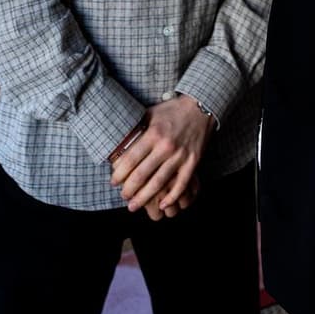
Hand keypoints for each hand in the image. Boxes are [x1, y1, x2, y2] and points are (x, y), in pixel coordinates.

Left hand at [110, 95, 214, 212]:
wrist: (200, 107)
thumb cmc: (172, 110)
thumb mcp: (151, 114)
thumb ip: (137, 127)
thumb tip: (118, 139)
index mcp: (153, 134)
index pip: (131, 159)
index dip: (120, 173)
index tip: (114, 182)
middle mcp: (165, 146)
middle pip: (142, 174)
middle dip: (129, 189)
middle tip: (123, 197)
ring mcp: (180, 155)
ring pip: (159, 182)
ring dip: (144, 197)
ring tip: (134, 206)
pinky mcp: (193, 162)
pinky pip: (181, 184)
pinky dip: (172, 197)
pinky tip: (163, 205)